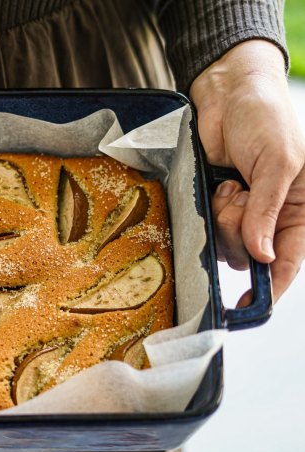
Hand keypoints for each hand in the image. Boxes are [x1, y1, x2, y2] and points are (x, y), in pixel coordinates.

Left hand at [191, 40, 304, 303]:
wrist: (227, 94)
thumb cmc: (266, 120)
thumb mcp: (278, 164)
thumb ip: (267, 210)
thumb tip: (262, 255)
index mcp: (301, 211)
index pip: (290, 261)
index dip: (274, 287)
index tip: (249, 306)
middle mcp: (273, 217)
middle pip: (251, 256)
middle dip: (239, 233)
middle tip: (239, 197)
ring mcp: (243, 212)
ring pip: (225, 244)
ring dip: (223, 218)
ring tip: (230, 186)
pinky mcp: (217, 204)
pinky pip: (207, 226)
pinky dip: (210, 208)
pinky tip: (219, 184)